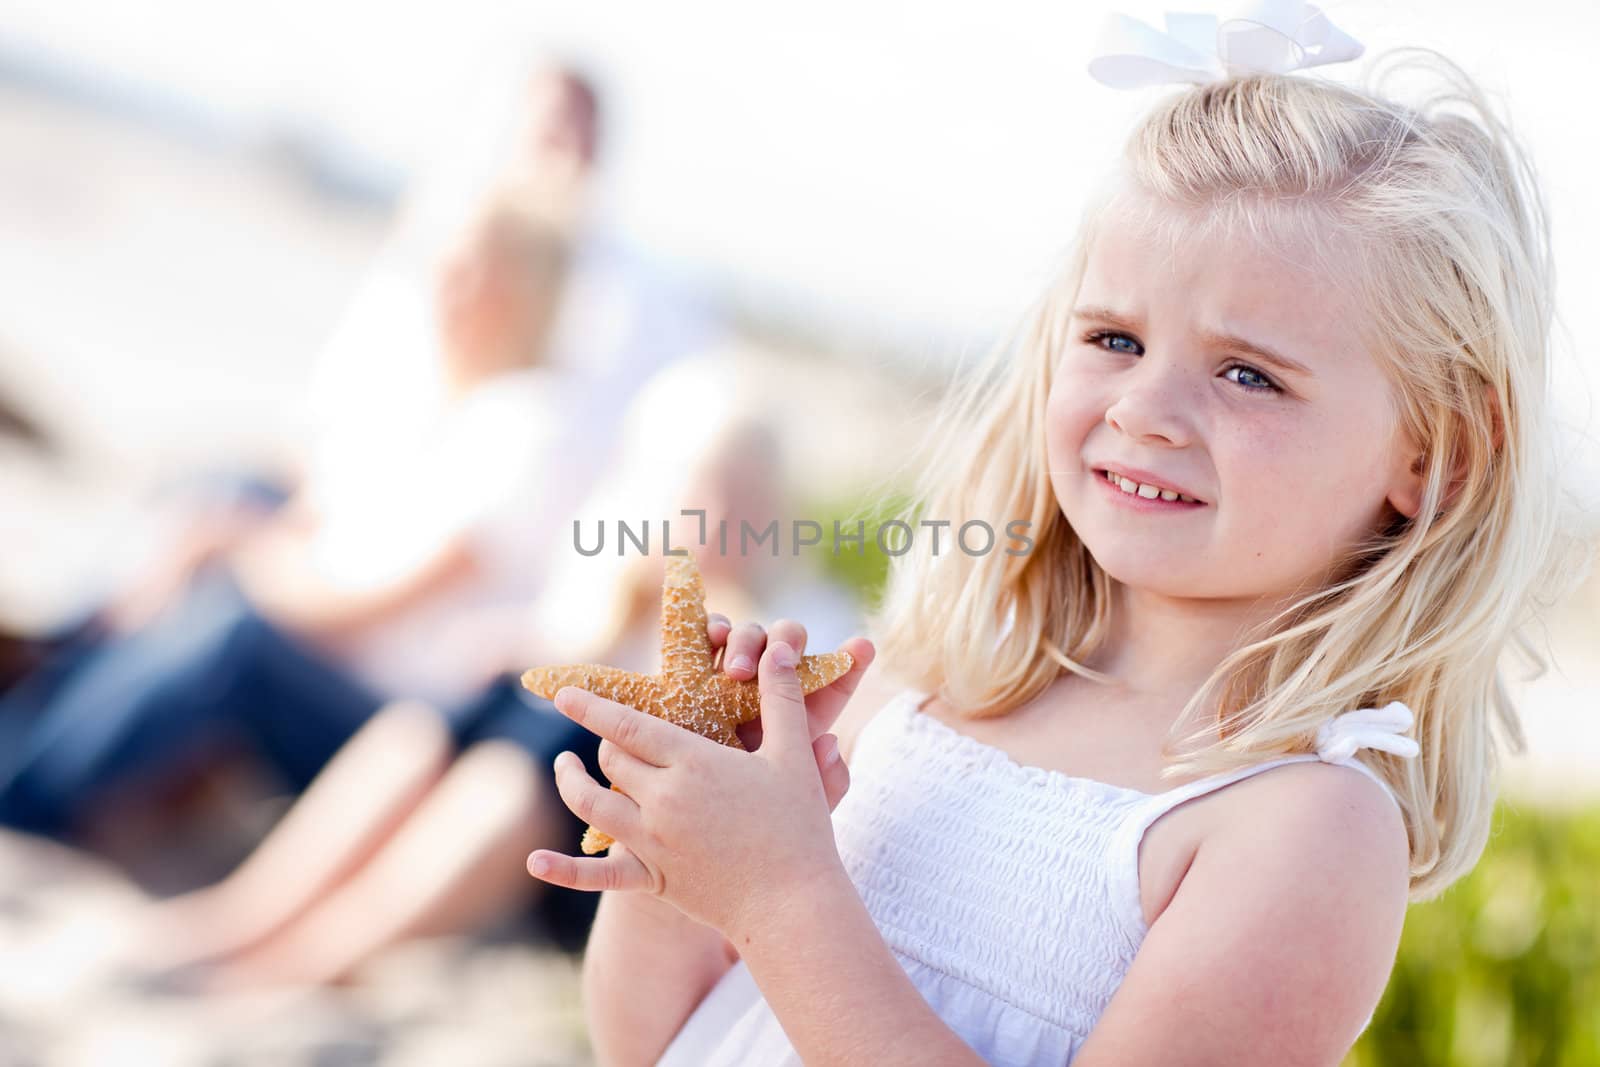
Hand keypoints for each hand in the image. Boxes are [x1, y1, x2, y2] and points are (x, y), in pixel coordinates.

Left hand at [527, 627, 875, 940]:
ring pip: (592, 803)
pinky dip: (563, 869)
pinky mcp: (653, 879)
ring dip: (573, 782)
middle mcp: (663, 799)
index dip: (593, 706)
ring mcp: (652, 842)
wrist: (792, 904)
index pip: (629, 724)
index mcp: (693, 762)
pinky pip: (597, 875)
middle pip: (611, 759)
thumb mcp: (792, 755)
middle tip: (608, 731)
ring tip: (566, 766)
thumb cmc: (798, 826)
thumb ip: (780, 699)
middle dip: (605, 740)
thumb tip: (777, 651)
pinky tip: (536, 861)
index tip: (564, 694)